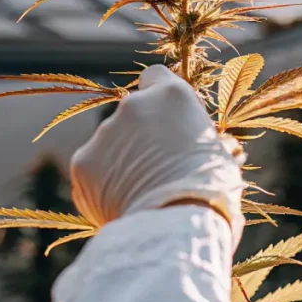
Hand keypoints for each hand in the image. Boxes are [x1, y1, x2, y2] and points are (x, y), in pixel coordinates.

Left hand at [70, 65, 245, 248]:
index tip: (169, 121)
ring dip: (122, 161)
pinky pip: (94, 171)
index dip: (159, 99)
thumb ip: (197, 141)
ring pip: (111, 143)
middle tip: (158, 168)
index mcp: (173, 96)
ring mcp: (104, 132)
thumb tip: (197, 149)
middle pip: (132, 113)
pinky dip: (103, 185)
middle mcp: (134, 105)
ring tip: (143, 195)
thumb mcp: (219, 156)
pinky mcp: (82, 162)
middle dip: (140, 135)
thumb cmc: (212, 192)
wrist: (175, 224)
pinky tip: (124, 205)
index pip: (155, 77)